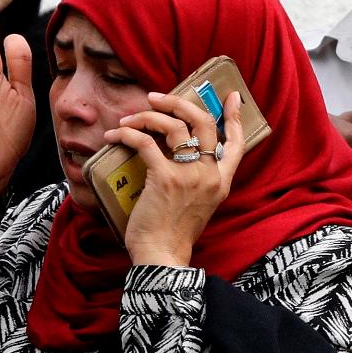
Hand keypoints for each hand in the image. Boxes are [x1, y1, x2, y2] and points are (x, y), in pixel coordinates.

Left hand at [103, 91, 245, 267]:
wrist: (162, 255)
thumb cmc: (174, 232)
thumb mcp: (199, 204)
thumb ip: (198, 179)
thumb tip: (179, 154)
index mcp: (221, 181)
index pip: (237, 143)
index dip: (234, 117)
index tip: (231, 97)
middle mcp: (209, 173)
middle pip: (203, 122)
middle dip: (179, 103)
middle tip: (158, 98)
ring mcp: (189, 174)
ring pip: (174, 126)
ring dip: (147, 116)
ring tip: (129, 119)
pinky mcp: (164, 177)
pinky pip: (145, 142)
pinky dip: (127, 133)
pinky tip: (115, 135)